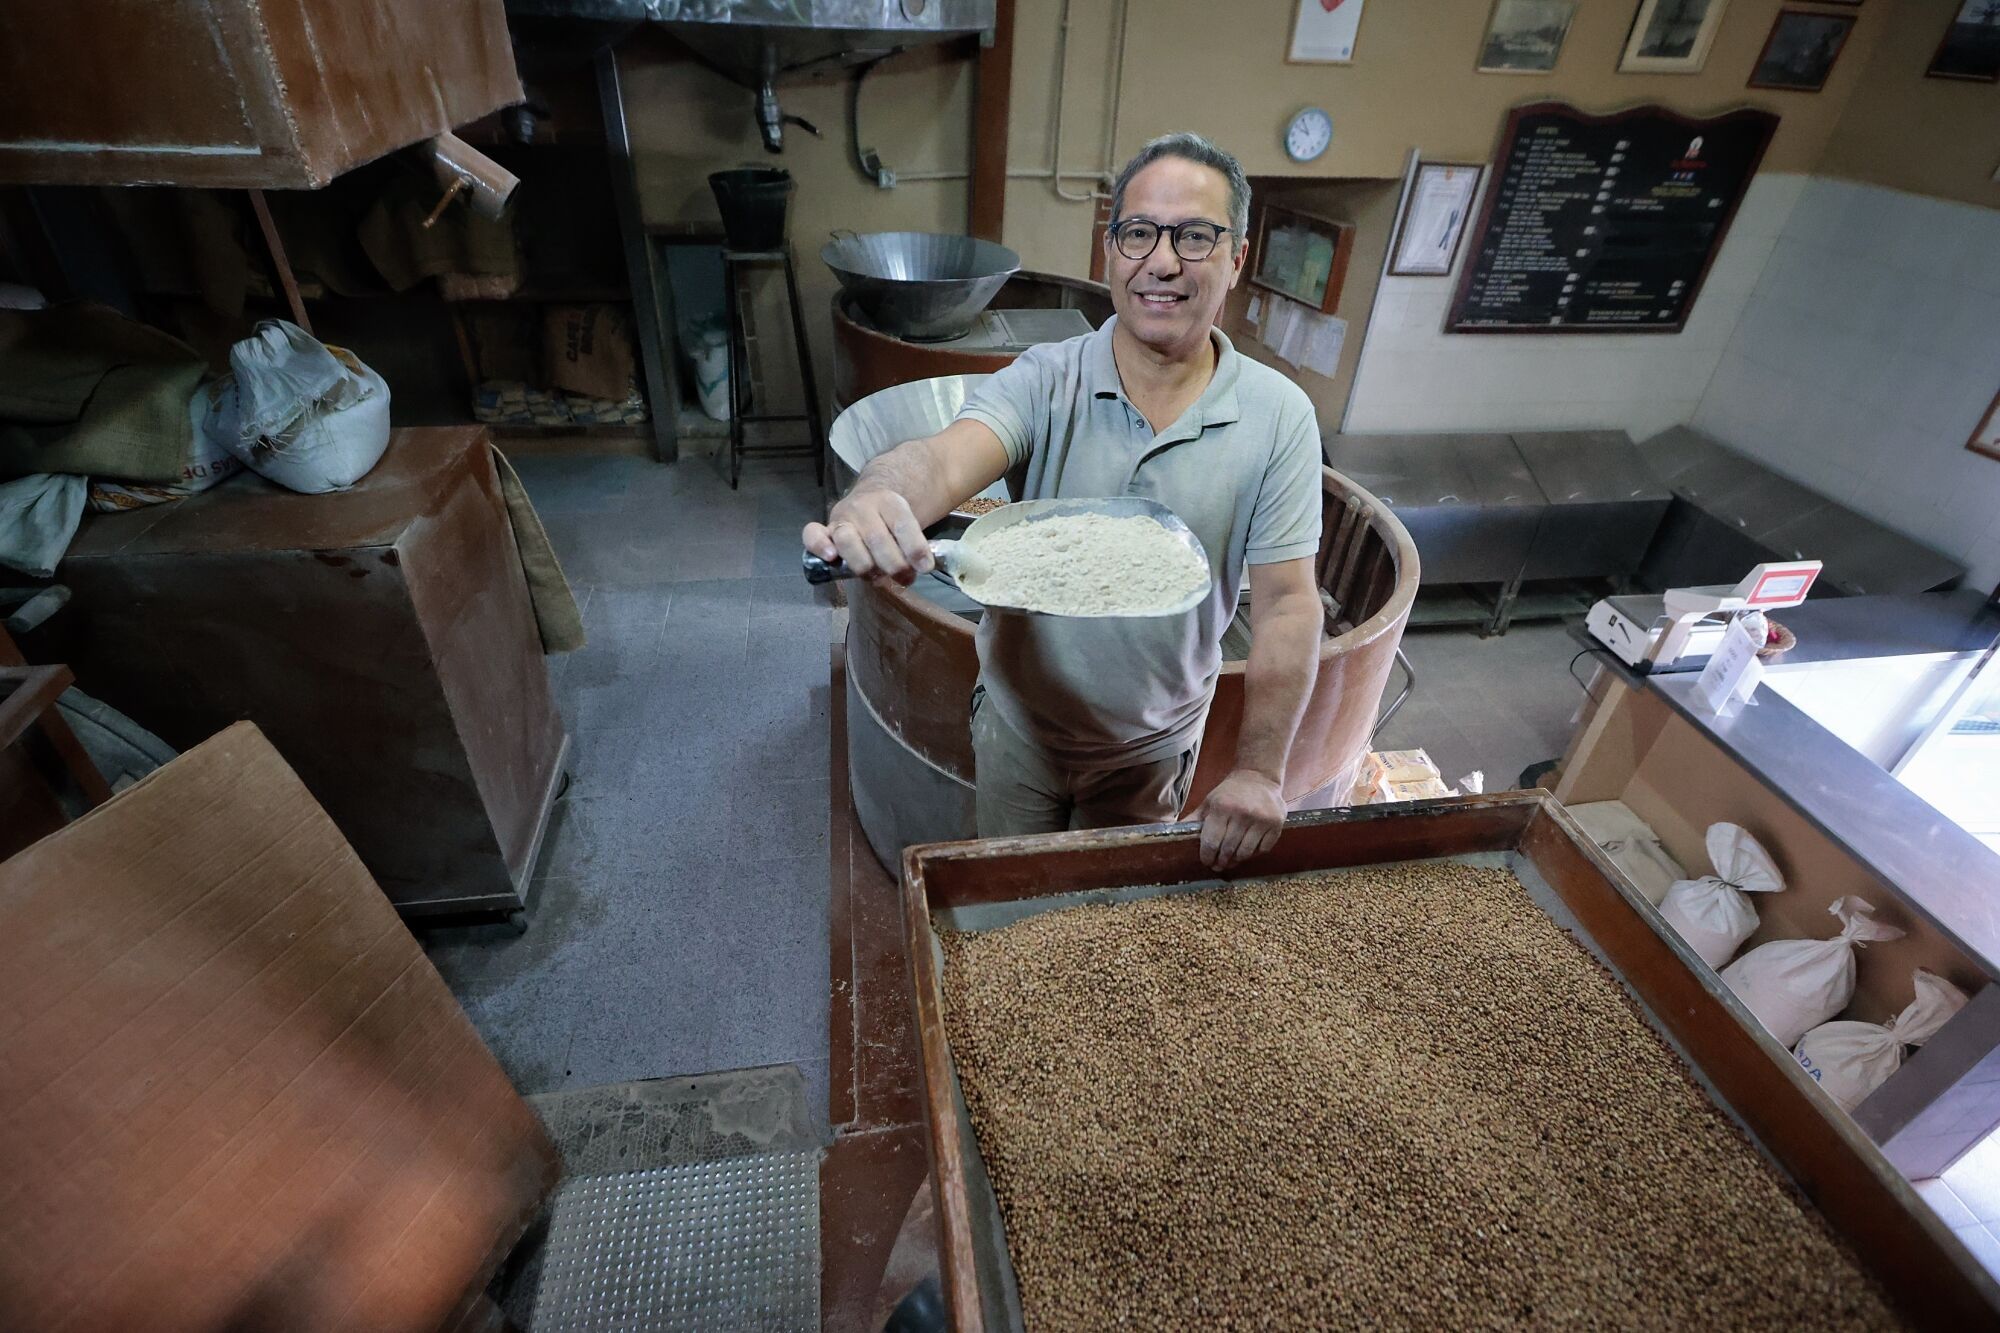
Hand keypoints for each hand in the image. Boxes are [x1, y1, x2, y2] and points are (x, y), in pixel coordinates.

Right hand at [802, 489, 932, 585]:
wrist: (873, 498)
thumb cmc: (893, 520)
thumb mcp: (910, 523)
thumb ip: (916, 543)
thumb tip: (924, 566)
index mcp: (889, 501)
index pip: (902, 524)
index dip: (915, 548)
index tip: (925, 567)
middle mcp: (863, 506)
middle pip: (877, 539)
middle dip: (893, 565)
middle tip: (905, 578)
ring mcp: (842, 517)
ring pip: (848, 541)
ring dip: (865, 566)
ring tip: (878, 577)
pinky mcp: (825, 529)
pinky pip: (813, 534)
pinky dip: (819, 546)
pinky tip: (831, 558)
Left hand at [1194, 769, 1286, 871]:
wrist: (1259, 777)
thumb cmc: (1230, 792)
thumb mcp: (1209, 802)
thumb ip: (1194, 820)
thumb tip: (1173, 833)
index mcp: (1222, 807)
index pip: (1212, 842)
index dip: (1207, 856)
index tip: (1207, 861)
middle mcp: (1243, 813)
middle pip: (1228, 850)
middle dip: (1221, 861)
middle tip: (1218, 865)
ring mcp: (1262, 819)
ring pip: (1246, 853)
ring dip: (1237, 860)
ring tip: (1231, 860)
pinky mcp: (1276, 824)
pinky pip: (1263, 850)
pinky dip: (1254, 854)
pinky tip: (1247, 850)